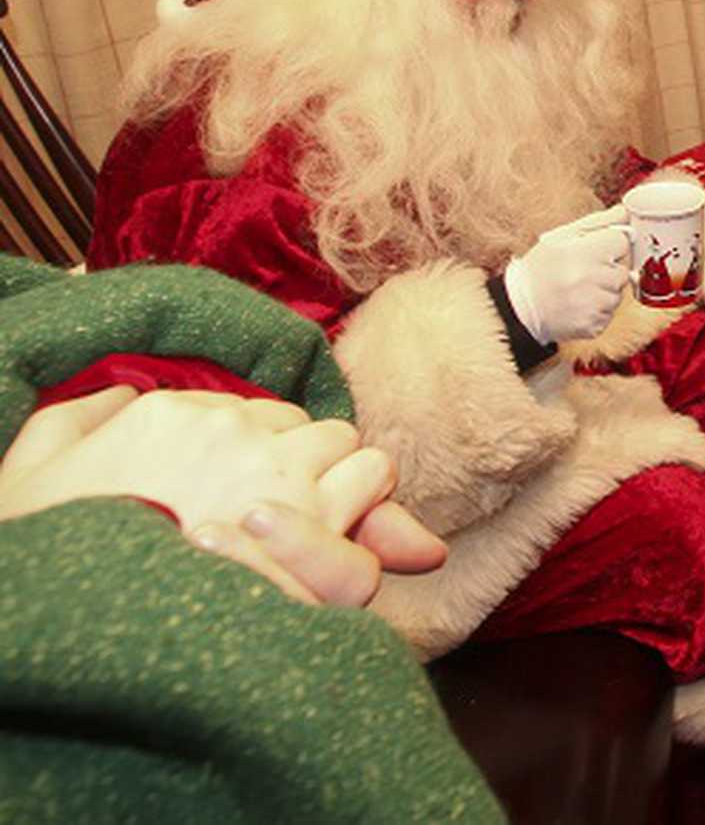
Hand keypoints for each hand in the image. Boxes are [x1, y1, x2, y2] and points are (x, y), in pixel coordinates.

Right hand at [0, 388, 444, 602]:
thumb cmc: (38, 551)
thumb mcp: (29, 471)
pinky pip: (368, 503)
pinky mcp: (304, 535)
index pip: (258, 412)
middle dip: (314, 467)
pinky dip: (368, 529)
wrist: (55, 614)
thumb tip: (120, 394)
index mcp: (170, 414)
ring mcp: (274, 480)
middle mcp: (231, 433)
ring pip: (361, 462)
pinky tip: (344, 550)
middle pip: (316, 431)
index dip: (265, 449)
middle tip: (295, 508)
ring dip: (353, 489)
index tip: (251, 484)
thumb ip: (77, 420)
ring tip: (330, 523)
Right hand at [504, 204, 630, 342]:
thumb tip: (625, 212)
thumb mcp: (561, 237)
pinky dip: (599, 309)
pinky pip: (610, 313)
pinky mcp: (595, 326)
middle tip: (583, 272)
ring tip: (579, 289)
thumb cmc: (540, 269)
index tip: (596, 250)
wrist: (520, 308)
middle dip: (608, 270)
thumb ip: (597, 222)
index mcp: (581, 253)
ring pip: (618, 294)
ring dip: (605, 291)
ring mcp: (593, 305)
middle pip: (623, 270)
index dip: (610, 244)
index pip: (621, 241)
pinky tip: (579, 305)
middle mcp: (589, 280)